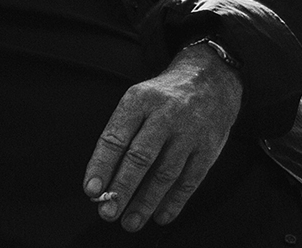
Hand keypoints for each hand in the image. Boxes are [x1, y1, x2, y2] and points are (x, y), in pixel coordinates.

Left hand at [83, 42, 242, 231]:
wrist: (210, 79)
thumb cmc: (164, 98)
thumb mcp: (139, 100)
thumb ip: (122, 135)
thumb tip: (102, 181)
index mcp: (141, 100)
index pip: (117, 136)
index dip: (102, 165)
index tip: (91, 190)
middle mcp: (166, 114)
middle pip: (140, 156)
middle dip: (122, 188)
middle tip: (108, 212)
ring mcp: (190, 131)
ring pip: (165, 173)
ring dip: (146, 202)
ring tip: (130, 221)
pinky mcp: (208, 147)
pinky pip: (190, 180)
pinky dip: (174, 201)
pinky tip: (161, 215)